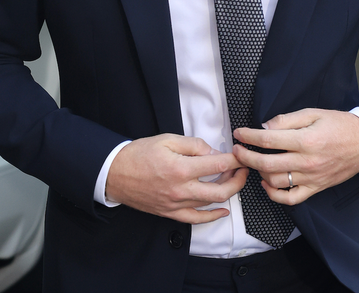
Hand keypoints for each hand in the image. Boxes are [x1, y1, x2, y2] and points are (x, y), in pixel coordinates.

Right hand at [105, 134, 247, 223]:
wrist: (114, 174)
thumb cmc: (139, 154)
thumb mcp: (166, 140)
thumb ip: (193, 145)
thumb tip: (213, 152)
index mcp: (181, 168)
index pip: (219, 164)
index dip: (235, 158)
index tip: (240, 154)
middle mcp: (182, 189)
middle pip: (221, 189)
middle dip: (238, 179)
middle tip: (243, 169)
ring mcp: (176, 204)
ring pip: (211, 203)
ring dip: (226, 192)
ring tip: (230, 180)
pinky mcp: (170, 213)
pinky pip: (196, 219)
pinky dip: (212, 216)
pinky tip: (222, 211)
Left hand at [232, 109, 358, 205]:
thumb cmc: (340, 125)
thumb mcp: (314, 113)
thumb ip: (287, 120)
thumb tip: (265, 127)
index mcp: (306, 140)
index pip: (268, 140)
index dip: (249, 136)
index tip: (239, 133)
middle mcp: (307, 161)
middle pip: (266, 164)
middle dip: (245, 157)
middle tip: (237, 150)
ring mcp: (311, 178)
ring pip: (275, 182)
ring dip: (259, 173)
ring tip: (255, 163)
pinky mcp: (316, 188)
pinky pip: (291, 198)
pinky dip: (275, 194)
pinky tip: (268, 184)